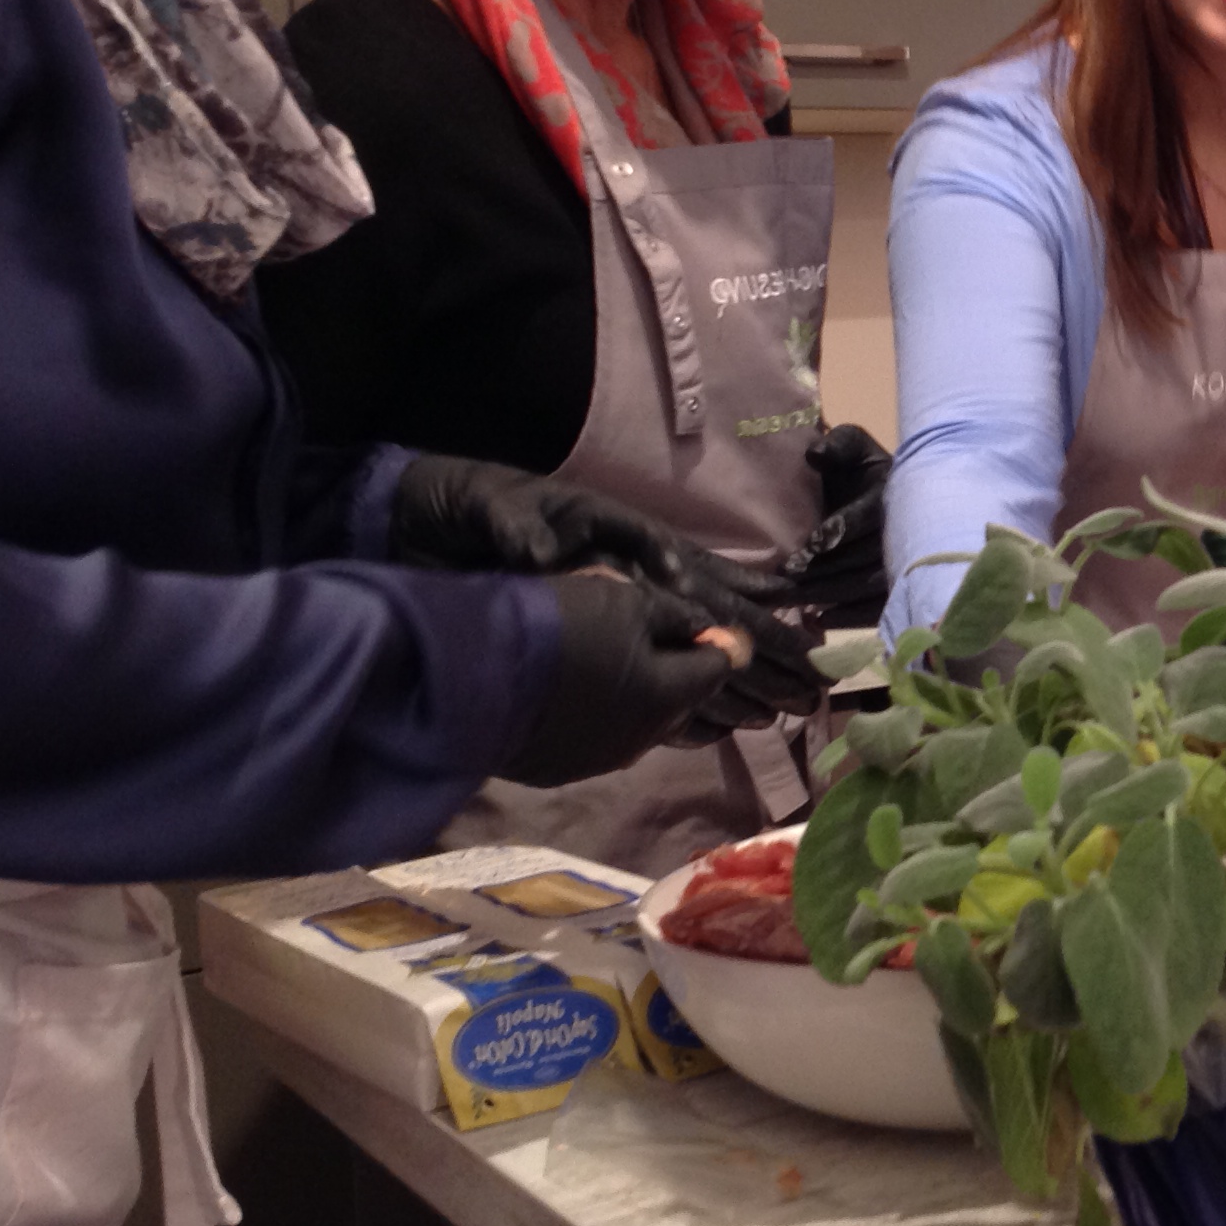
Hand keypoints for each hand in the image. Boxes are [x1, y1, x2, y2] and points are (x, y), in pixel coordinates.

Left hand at [391, 455, 822, 720]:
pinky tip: (719, 722)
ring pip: (690, 642)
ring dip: (736, 676)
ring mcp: (611, 603)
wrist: (415, 523)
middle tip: (809, 675)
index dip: (729, 593)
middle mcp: (625, 570)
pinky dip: (683, 693)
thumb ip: (517, 523)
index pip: (683, 567)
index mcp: (614, 535)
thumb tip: (544, 552)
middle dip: (759, 642)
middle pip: (706, 609)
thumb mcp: (488, 503)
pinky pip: (648, 665)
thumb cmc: (460, 503)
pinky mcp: (589, 631)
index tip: (774, 620)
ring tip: (785, 706)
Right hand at [501, 574, 736, 785]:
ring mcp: (597, 760)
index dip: (720, 645)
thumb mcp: (622, 599)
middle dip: (681, 675)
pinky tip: (578, 696)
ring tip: (620, 669)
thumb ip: (672, 617)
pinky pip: (595, 739)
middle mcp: (641, 739)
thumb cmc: (556, 626)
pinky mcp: (556, 769)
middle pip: (679, 702)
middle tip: (670, 646)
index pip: (716, 669)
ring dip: (639, 699)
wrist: (466, 676)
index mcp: (668, 697)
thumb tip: (705, 630)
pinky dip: (598, 717)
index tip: (716, 629)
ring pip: (637, 725)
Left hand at [775, 425, 891, 626]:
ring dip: (832, 594)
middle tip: (789, 577)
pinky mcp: (900, 588)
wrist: (888, 495)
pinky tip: (820, 620)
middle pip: (867, 557)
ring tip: (796, 600)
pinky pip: (879, 608)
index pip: (872, 513)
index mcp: (893, 493)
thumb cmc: (862, 470)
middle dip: (827, 568)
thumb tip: (815, 452)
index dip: (845, 527)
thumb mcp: (853, 446)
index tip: (814, 541)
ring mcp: (905, 562)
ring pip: (871, 586)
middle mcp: (904, 530)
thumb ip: (838, 444)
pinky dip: (851, 617)